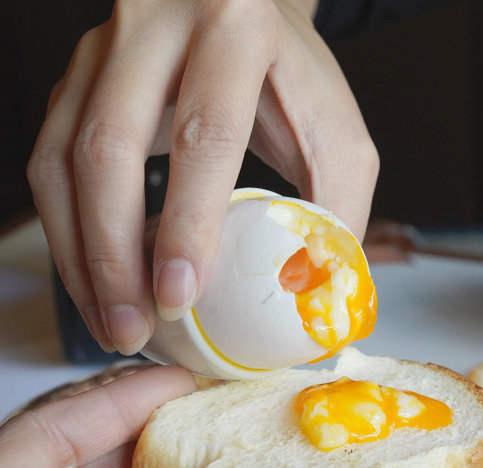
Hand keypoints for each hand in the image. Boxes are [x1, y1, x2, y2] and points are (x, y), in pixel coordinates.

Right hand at [27, 0, 378, 355]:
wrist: (245, 12)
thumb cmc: (294, 81)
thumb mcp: (340, 135)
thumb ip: (338, 209)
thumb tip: (314, 294)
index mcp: (236, 29)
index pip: (204, 133)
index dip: (189, 221)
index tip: (180, 294)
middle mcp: (153, 28)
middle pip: (109, 148)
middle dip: (115, 254)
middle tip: (135, 328)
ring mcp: (101, 52)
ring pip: (62, 160)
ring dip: (80, 255)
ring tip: (112, 323)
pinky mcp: (73, 82)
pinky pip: (50, 163)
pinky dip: (67, 233)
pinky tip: (95, 282)